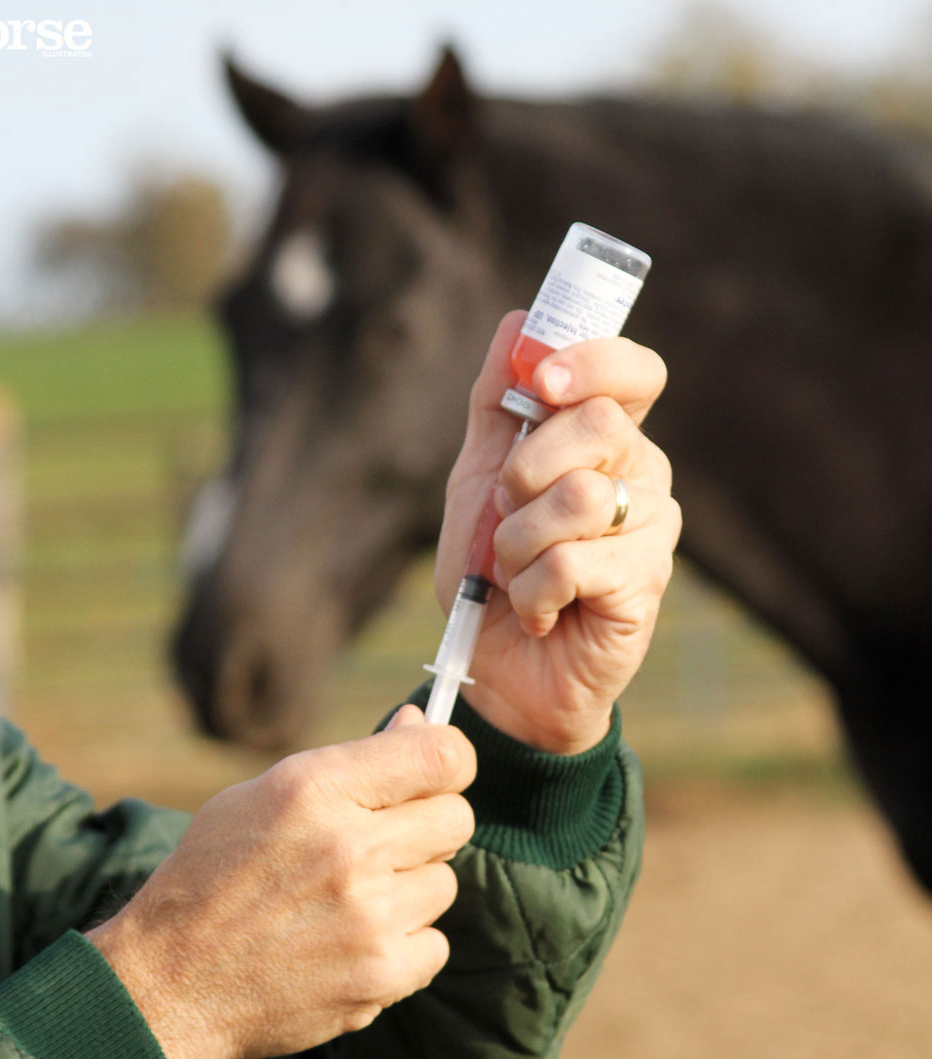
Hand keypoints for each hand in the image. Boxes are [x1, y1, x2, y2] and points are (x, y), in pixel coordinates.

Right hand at [87, 706, 475, 1058]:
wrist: (169, 980)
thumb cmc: (216, 872)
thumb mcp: (269, 791)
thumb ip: (353, 758)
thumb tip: (418, 721)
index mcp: (319, 788)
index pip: (442, 754)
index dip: (450, 759)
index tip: (436, 774)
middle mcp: (351, 847)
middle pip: (456, 818)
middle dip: (428, 825)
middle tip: (384, 842)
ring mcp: (369, 916)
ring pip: (445, 882)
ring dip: (410, 888)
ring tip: (352, 899)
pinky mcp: (379, 976)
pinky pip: (435, 943)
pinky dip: (404, 944)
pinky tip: (355, 941)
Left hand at [436, 311, 681, 754]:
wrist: (498, 667)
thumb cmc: (492, 571)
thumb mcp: (477, 480)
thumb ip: (496, 404)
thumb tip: (518, 319)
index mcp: (606, 440)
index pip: (633, 372)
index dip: (592, 363)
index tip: (540, 387)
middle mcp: (642, 475)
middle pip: (600, 425)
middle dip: (524, 473)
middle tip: (509, 513)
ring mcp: (653, 530)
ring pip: (579, 498)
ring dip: (518, 542)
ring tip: (515, 574)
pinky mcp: (646, 584)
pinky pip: (573, 563)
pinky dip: (531, 590)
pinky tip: (537, 610)